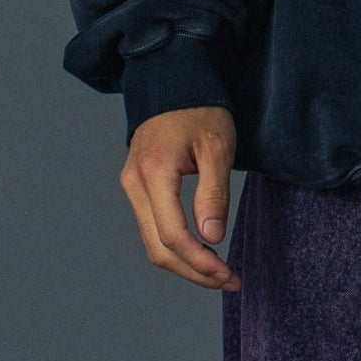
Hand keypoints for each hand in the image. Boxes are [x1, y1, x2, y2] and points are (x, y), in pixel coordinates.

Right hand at [120, 105, 241, 290]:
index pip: (173, 235)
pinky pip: (152, 227)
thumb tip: (212, 238)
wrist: (173, 79)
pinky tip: (201, 250)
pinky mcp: (137, 185)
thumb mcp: (217, 146)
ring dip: (185, 263)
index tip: (228, 274)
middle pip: (158, 248)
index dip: (200, 262)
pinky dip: (175, 245)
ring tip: (218, 272)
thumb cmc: (200, 108)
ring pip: (153, 242)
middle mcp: (135, 184)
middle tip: (228, 281)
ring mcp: (132, 185)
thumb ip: (214, 192)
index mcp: (154, 173)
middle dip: (193, 272)